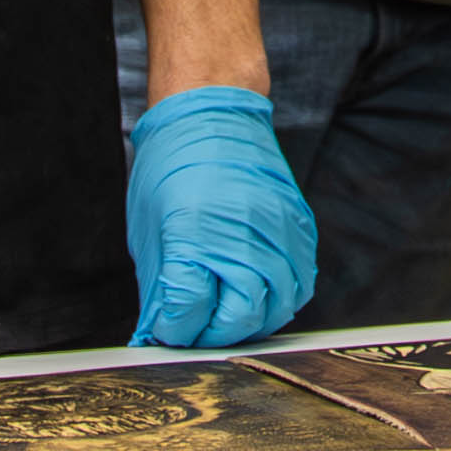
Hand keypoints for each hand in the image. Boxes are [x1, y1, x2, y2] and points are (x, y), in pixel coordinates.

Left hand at [126, 83, 317, 347]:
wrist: (213, 114)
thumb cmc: (174, 167)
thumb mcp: (150, 229)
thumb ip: (161, 286)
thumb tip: (162, 330)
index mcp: (193, 231)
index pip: (189, 311)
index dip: (175, 330)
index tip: (169, 329)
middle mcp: (242, 232)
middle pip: (239, 318)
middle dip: (213, 336)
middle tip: (197, 331)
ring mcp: (277, 229)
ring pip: (277, 306)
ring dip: (250, 323)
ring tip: (227, 318)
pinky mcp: (299, 226)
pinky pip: (301, 282)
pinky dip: (280, 299)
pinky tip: (259, 296)